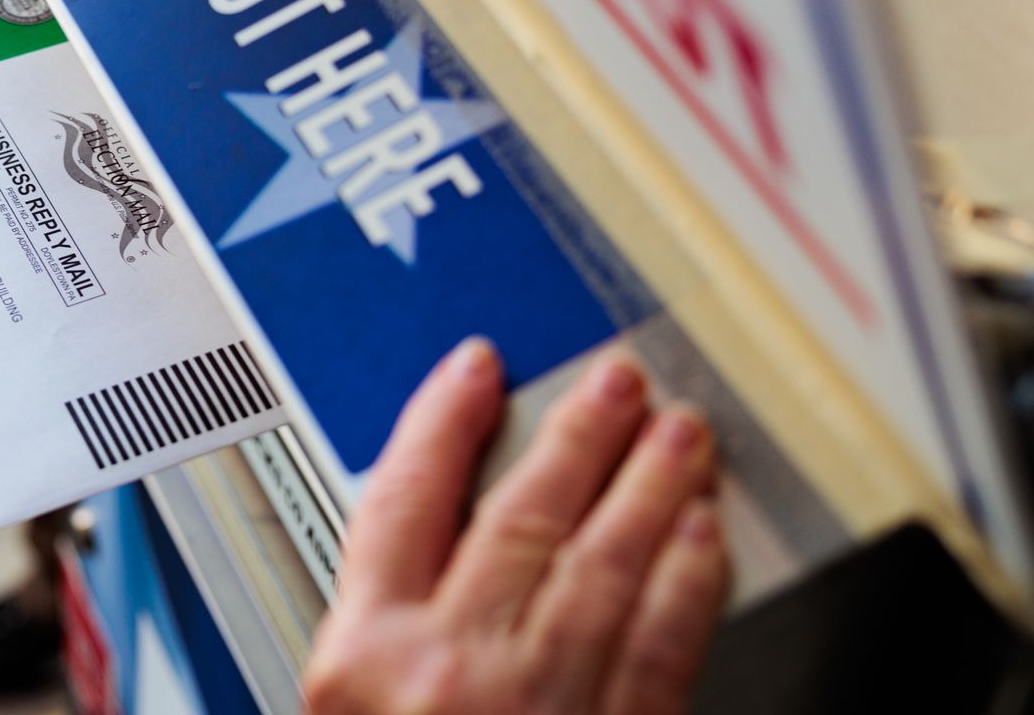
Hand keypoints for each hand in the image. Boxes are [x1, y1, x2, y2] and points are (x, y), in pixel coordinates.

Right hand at [303, 340, 726, 714]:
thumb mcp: (350, 705)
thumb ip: (384, 626)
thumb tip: (435, 527)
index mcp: (366, 655)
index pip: (405, 499)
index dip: (444, 420)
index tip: (475, 369)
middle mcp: (450, 668)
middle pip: (521, 520)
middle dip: (579, 436)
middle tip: (615, 382)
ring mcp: (537, 705)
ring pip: (602, 566)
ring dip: (649, 486)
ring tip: (677, 433)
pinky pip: (660, 644)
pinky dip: (686, 580)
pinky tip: (702, 534)